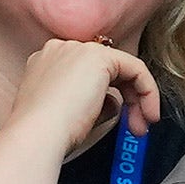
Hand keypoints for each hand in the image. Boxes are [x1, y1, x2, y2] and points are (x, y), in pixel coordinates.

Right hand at [5, 39, 160, 154]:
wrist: (36, 133)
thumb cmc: (44, 131)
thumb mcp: (69, 113)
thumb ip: (92, 102)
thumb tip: (114, 102)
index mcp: (45, 63)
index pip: (86, 72)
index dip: (106, 96)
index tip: (116, 121)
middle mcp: (60, 50)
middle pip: (106, 69)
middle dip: (127, 99)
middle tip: (135, 126)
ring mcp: (78, 50)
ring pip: (122, 68)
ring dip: (138, 98)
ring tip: (140, 127)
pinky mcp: (98, 56)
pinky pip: (135, 68)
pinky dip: (147, 91)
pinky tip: (147, 113)